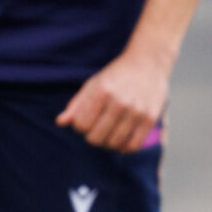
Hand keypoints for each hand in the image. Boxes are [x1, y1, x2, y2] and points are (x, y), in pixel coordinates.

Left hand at [58, 43, 172, 152]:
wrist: (148, 62)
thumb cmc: (116, 76)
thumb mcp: (93, 84)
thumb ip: (77, 104)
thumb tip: (61, 123)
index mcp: (102, 91)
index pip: (81, 125)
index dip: (79, 126)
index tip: (85, 120)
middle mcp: (120, 102)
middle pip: (96, 138)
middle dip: (92, 137)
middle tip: (96, 129)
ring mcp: (137, 111)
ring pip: (114, 144)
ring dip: (107, 143)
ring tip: (108, 134)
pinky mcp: (150, 118)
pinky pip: (134, 146)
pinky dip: (124, 149)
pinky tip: (121, 142)